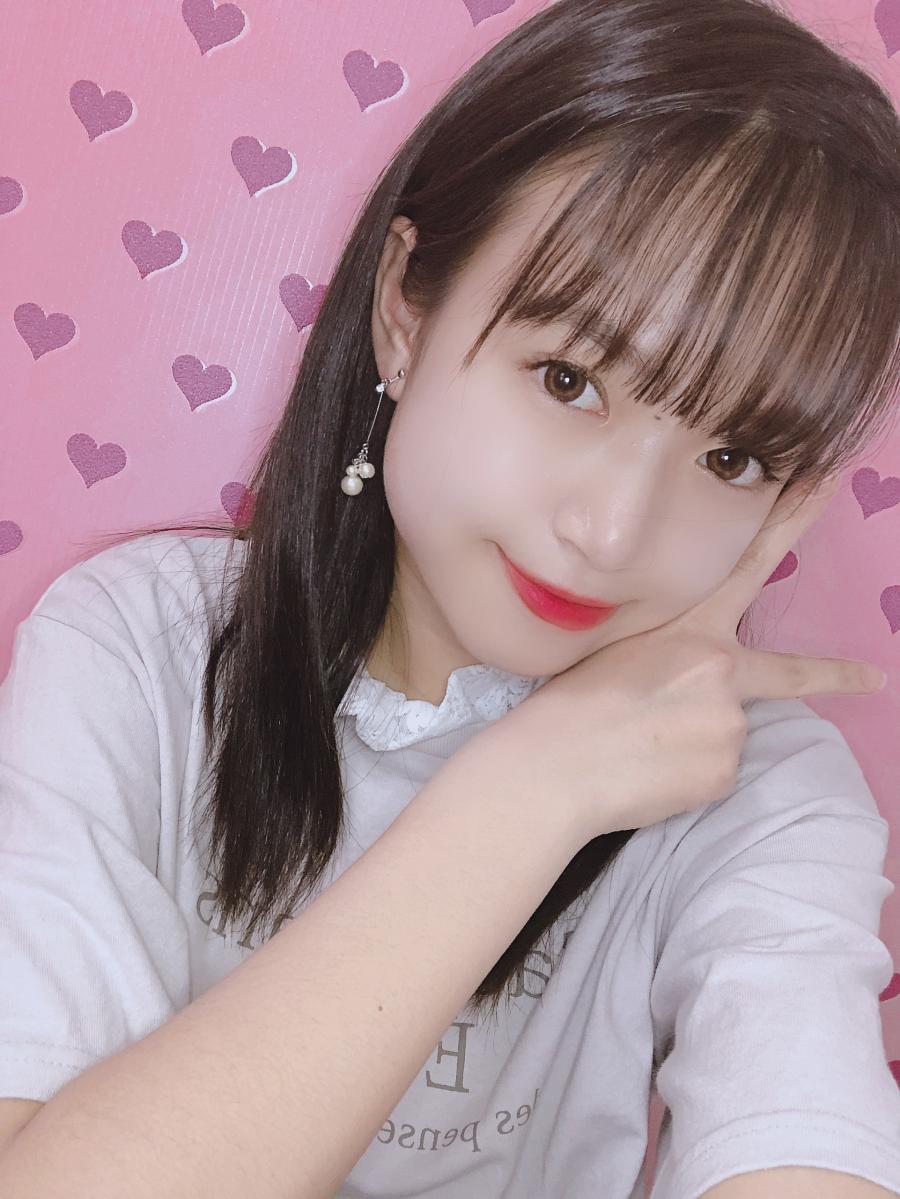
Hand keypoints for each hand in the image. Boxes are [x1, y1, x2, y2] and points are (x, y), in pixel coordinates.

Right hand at [466, 478, 885, 844]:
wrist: (554, 766)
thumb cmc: (569, 703)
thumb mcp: (615, 647)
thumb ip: (666, 648)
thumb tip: (692, 684)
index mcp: (691, 628)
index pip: (752, 564)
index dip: (793, 523)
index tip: (827, 485)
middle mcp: (721, 670)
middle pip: (787, 673)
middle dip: (839, 674)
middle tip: (875, 677)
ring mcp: (728, 723)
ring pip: (726, 730)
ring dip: (696, 739)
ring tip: (641, 747)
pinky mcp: (723, 770)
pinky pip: (713, 770)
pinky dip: (687, 775)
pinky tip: (648, 771)